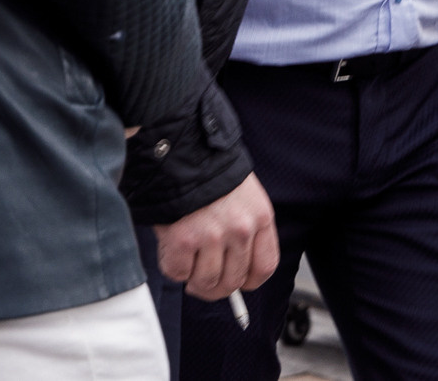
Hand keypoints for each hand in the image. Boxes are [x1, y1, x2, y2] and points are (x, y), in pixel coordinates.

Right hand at [153, 174, 278, 301]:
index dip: (248, 281)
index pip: (264, 267)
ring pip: (206, 283)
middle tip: (203, 279)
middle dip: (216, 287)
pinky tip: (174, 250)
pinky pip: (178, 273)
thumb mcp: (244, 196)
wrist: (180, 150)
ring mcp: (212, 235)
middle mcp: (240, 229)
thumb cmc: (210, 172)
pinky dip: (174, 267)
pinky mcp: (183, 239)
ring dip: (193, 279)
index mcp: (260, 217)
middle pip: (233, 281)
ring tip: (188, 262)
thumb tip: (234, 271)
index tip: (238, 283)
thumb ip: (245, 230)